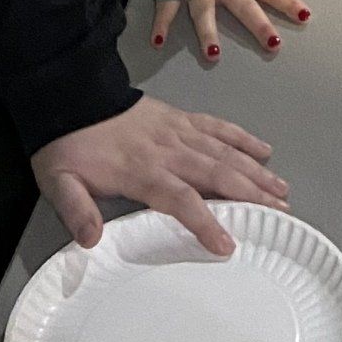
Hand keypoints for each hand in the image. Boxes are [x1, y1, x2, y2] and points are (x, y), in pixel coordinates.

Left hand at [31, 93, 285, 256]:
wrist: (71, 96)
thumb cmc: (68, 146)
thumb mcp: (60, 182)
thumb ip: (76, 211)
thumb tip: (90, 240)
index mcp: (142, 171)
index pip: (181, 199)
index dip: (205, 222)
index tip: (227, 244)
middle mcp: (168, 151)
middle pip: (217, 174)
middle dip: (251, 195)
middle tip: (280, 215)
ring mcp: (179, 132)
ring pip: (225, 152)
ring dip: (256, 172)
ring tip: (282, 190)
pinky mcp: (182, 118)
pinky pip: (218, 127)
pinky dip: (243, 138)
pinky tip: (264, 150)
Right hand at [153, 0, 311, 62]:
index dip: (287, 2)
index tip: (305, 16)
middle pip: (244, 6)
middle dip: (259, 26)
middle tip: (274, 45)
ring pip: (204, 14)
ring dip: (208, 34)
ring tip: (214, 55)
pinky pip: (166, 9)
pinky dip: (160, 25)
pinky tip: (157, 41)